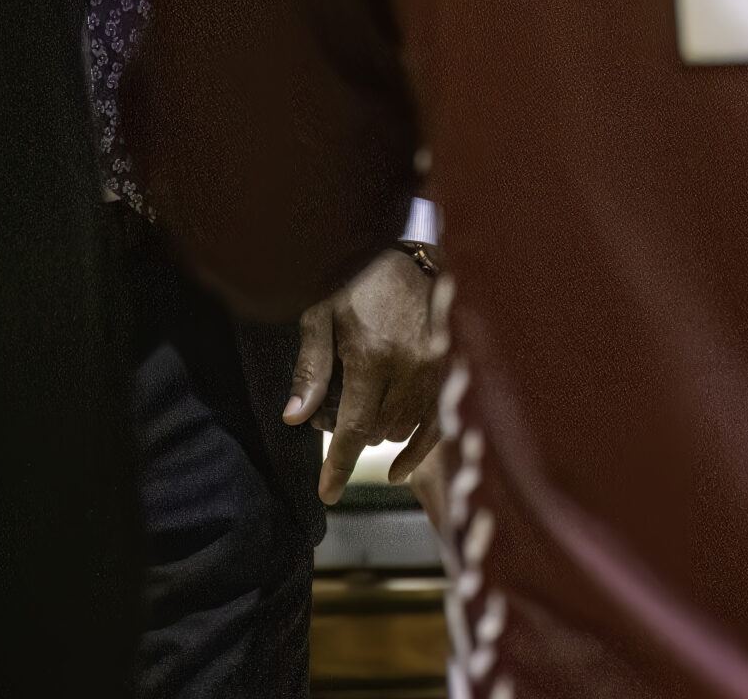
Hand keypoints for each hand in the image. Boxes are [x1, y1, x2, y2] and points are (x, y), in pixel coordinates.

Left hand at [284, 247, 445, 503]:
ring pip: (406, 430)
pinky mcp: (452, 369)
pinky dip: (418, 449)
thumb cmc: (355, 279)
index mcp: (372, 355)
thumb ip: (310, 367)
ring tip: (368, 420)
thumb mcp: (320, 313)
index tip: (327, 494)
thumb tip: (295, 418)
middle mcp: (409, 367)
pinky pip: (437, 426)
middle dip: (357, 435)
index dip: (339, 466)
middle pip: (380, 432)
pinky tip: (399, 468)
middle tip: (340, 412)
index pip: (354, 428)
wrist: (405, 253)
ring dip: (383, 435)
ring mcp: (436, 369)